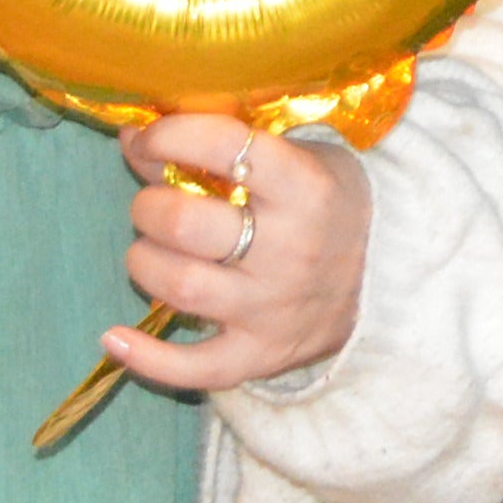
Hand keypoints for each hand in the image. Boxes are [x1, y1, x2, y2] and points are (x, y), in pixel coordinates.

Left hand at [101, 116, 370, 394]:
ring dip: (143, 260)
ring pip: (178, 286)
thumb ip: (229, 143)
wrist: (389, 279)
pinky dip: (145, 358)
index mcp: (305, 187)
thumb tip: (134, 136)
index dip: (170, 135)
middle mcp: (289, 248)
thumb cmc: (329, 205)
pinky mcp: (259, 355)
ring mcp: (272, 308)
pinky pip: (193, 368)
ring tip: (149, 250)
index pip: (224, 145)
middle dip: (148, 206)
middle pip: (186, 224)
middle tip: (152, 204)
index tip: (149, 139)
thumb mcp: (302, 158)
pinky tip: (114, 337)